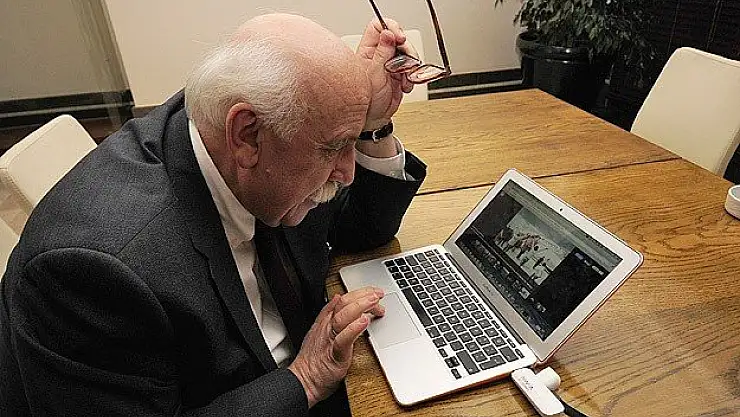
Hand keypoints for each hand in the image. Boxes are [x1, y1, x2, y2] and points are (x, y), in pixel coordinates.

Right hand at [288, 287, 385, 407]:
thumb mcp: (318, 331)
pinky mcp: (335, 354)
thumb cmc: (313, 361)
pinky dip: (354, 328)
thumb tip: (337, 297)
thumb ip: (328, 314)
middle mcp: (327, 327)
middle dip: (363, 295)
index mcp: (325, 321)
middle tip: (378, 293)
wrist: (302, 381)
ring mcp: (330, 339)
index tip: (373, 292)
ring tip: (374, 301)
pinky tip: (365, 321)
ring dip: (360, 306)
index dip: (359, 292)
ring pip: (343, 316)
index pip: (343, 299)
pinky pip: (343, 339)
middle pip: (344, 303)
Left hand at [356, 19, 413, 131]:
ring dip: (411, 65)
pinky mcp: (401, 72)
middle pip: (398, 38)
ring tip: (404, 79)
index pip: (378, 26)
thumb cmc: (366, 100)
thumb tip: (387, 34)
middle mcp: (380, 53)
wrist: (375, 118)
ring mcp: (391, 62)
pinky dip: (413, 76)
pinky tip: (405, 85)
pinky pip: (413, 67)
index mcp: (368, 49)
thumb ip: (381, 53)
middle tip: (406, 63)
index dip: (391, 27)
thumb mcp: (373, 74)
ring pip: (408, 52)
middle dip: (406, 50)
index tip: (399, 38)